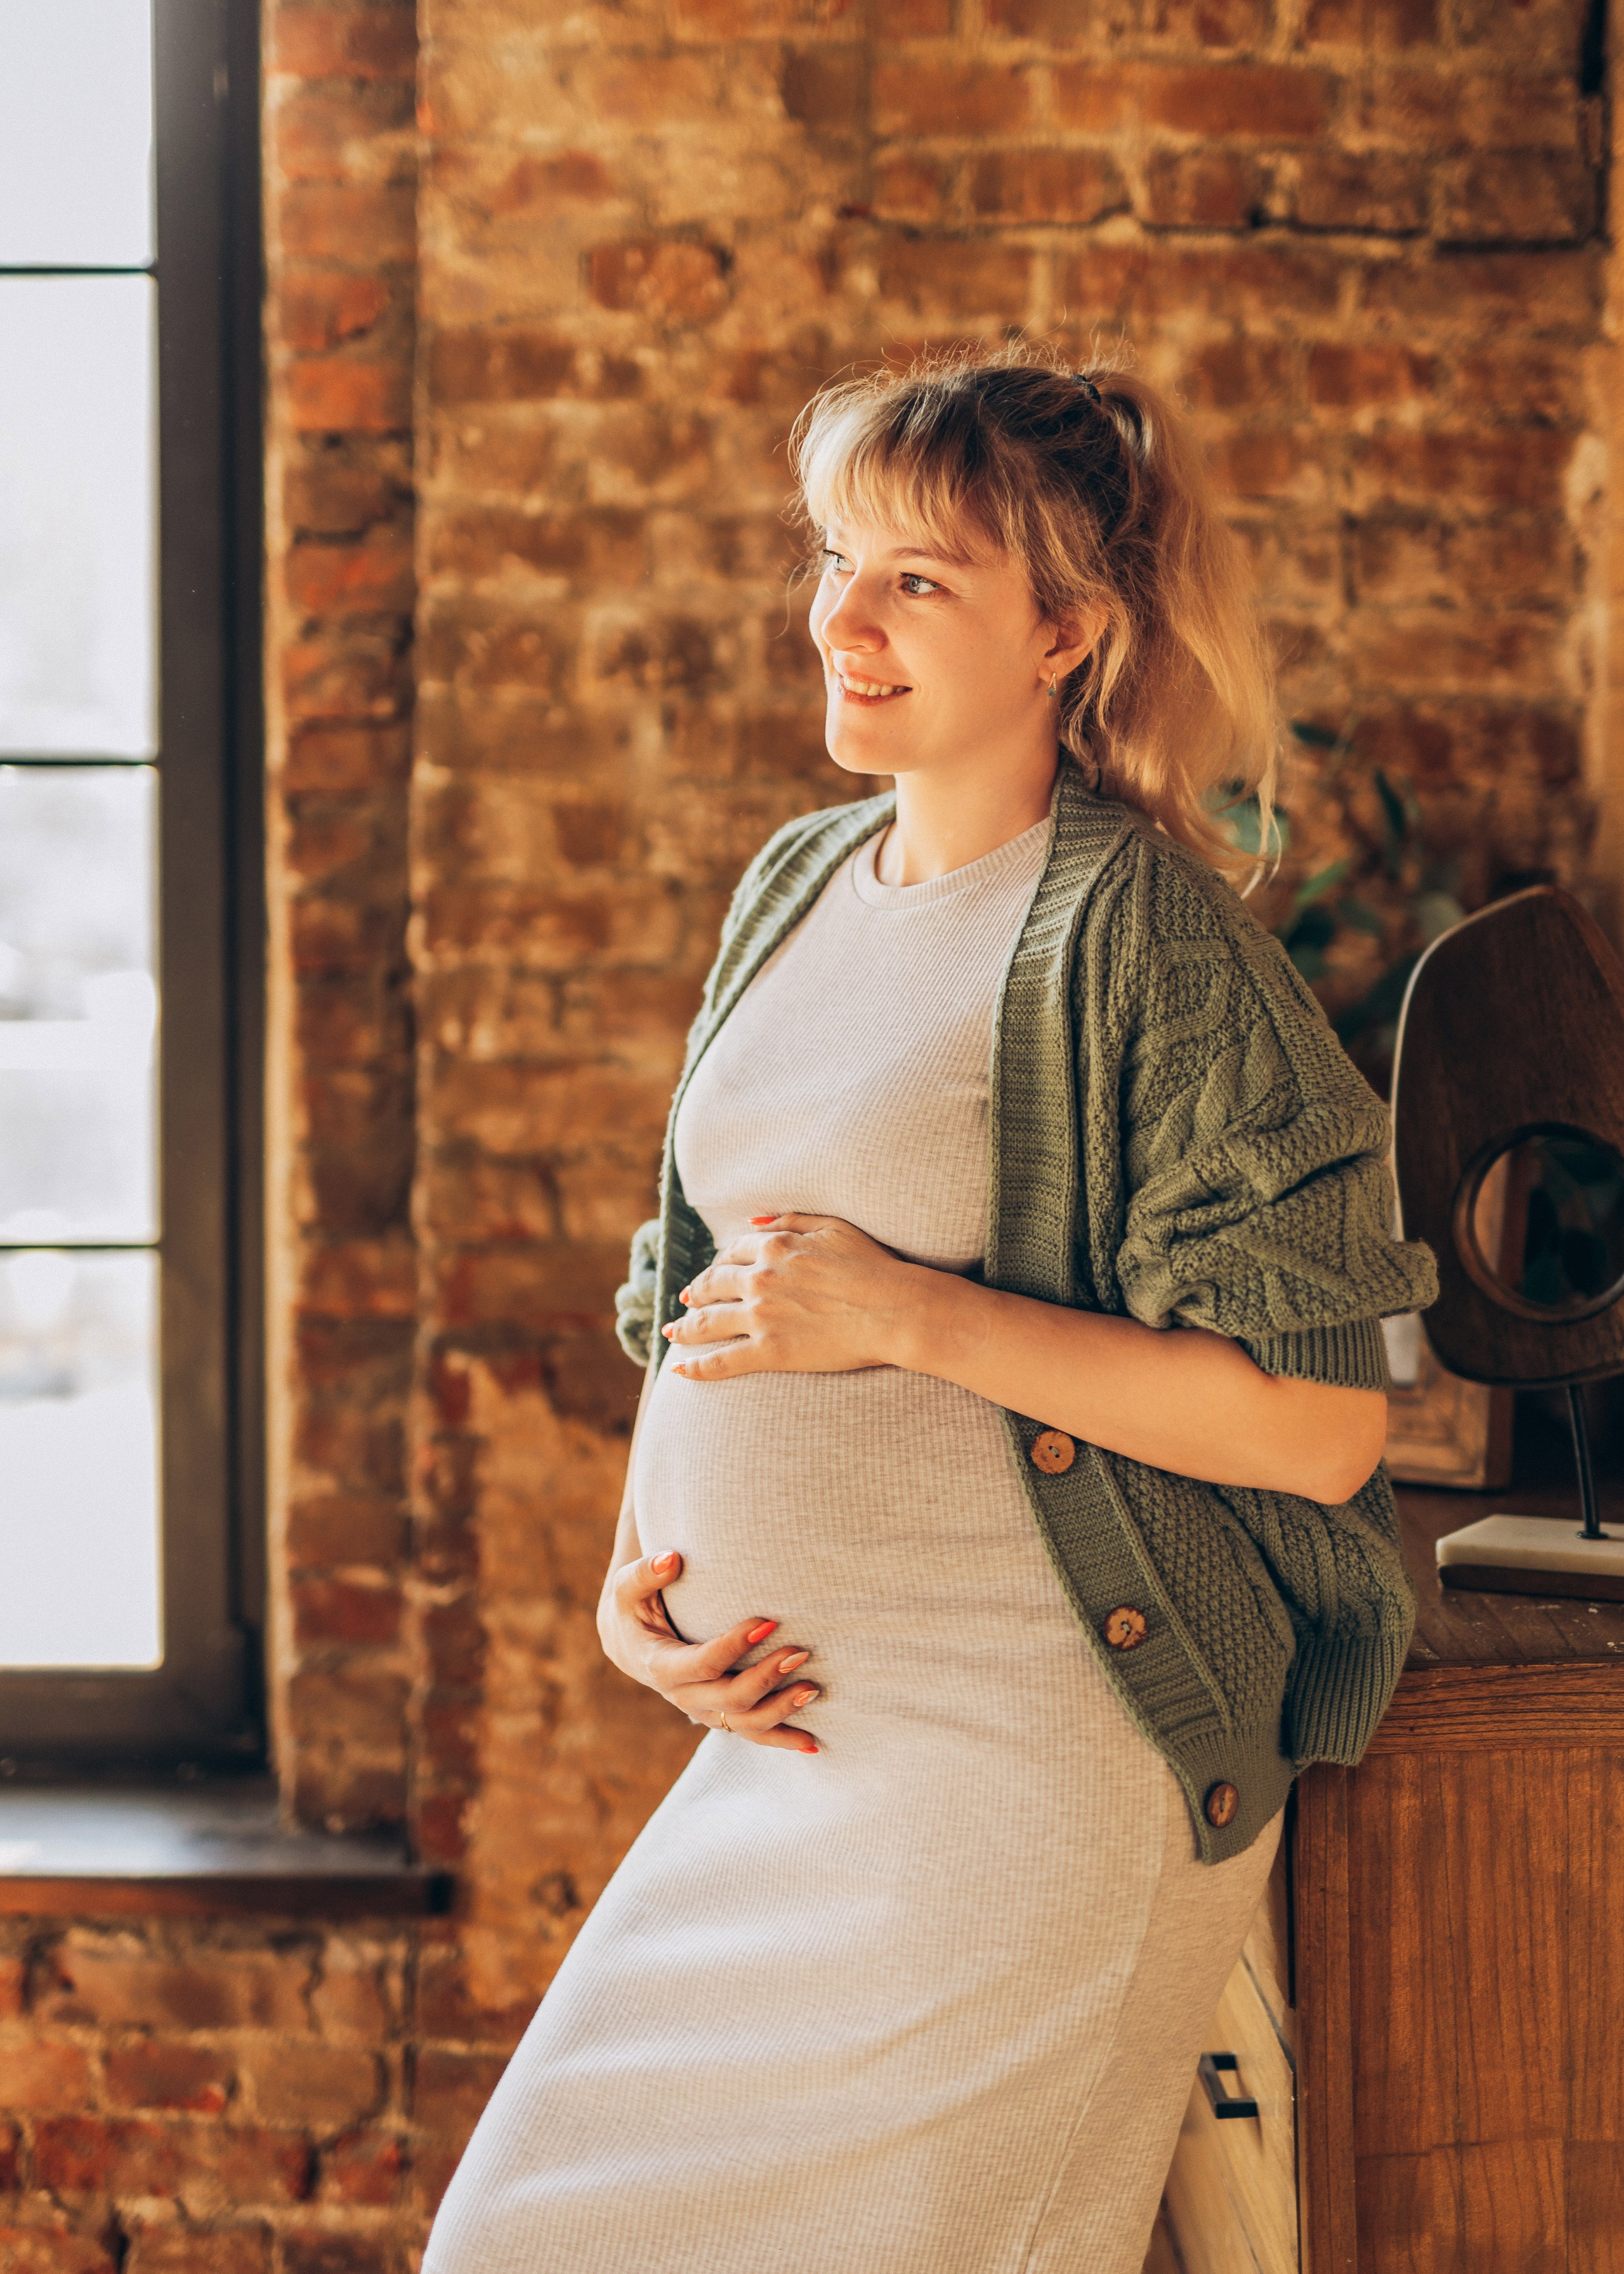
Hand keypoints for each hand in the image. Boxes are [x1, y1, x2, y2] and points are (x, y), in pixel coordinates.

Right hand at [597, 1549, 820, 1754]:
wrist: (630, 1644)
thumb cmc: (632, 1607)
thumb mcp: (627, 1588)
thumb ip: (646, 1573)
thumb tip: (672, 1559)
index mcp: (661, 1666)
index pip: (703, 1663)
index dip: (735, 1647)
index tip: (767, 1621)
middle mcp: (684, 1696)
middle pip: (730, 1698)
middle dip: (767, 1677)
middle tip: (800, 1652)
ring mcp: (703, 1711)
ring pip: (745, 1723)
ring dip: (781, 1710)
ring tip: (813, 1688)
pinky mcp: (720, 1715)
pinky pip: (752, 1733)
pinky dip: (782, 1740)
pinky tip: (813, 1743)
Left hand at [662, 1212, 924, 1378]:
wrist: (893, 1309)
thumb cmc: (873, 1266)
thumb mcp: (832, 1226)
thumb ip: (789, 1220)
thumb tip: (752, 1220)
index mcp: (774, 1246)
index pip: (732, 1253)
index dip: (719, 1263)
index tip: (714, 1273)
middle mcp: (760, 1279)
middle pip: (712, 1285)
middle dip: (696, 1294)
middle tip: (686, 1302)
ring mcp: (761, 1317)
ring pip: (708, 1322)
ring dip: (685, 1327)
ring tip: (673, 1331)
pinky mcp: (769, 1351)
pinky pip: (722, 1361)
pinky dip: (696, 1367)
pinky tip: (679, 1370)